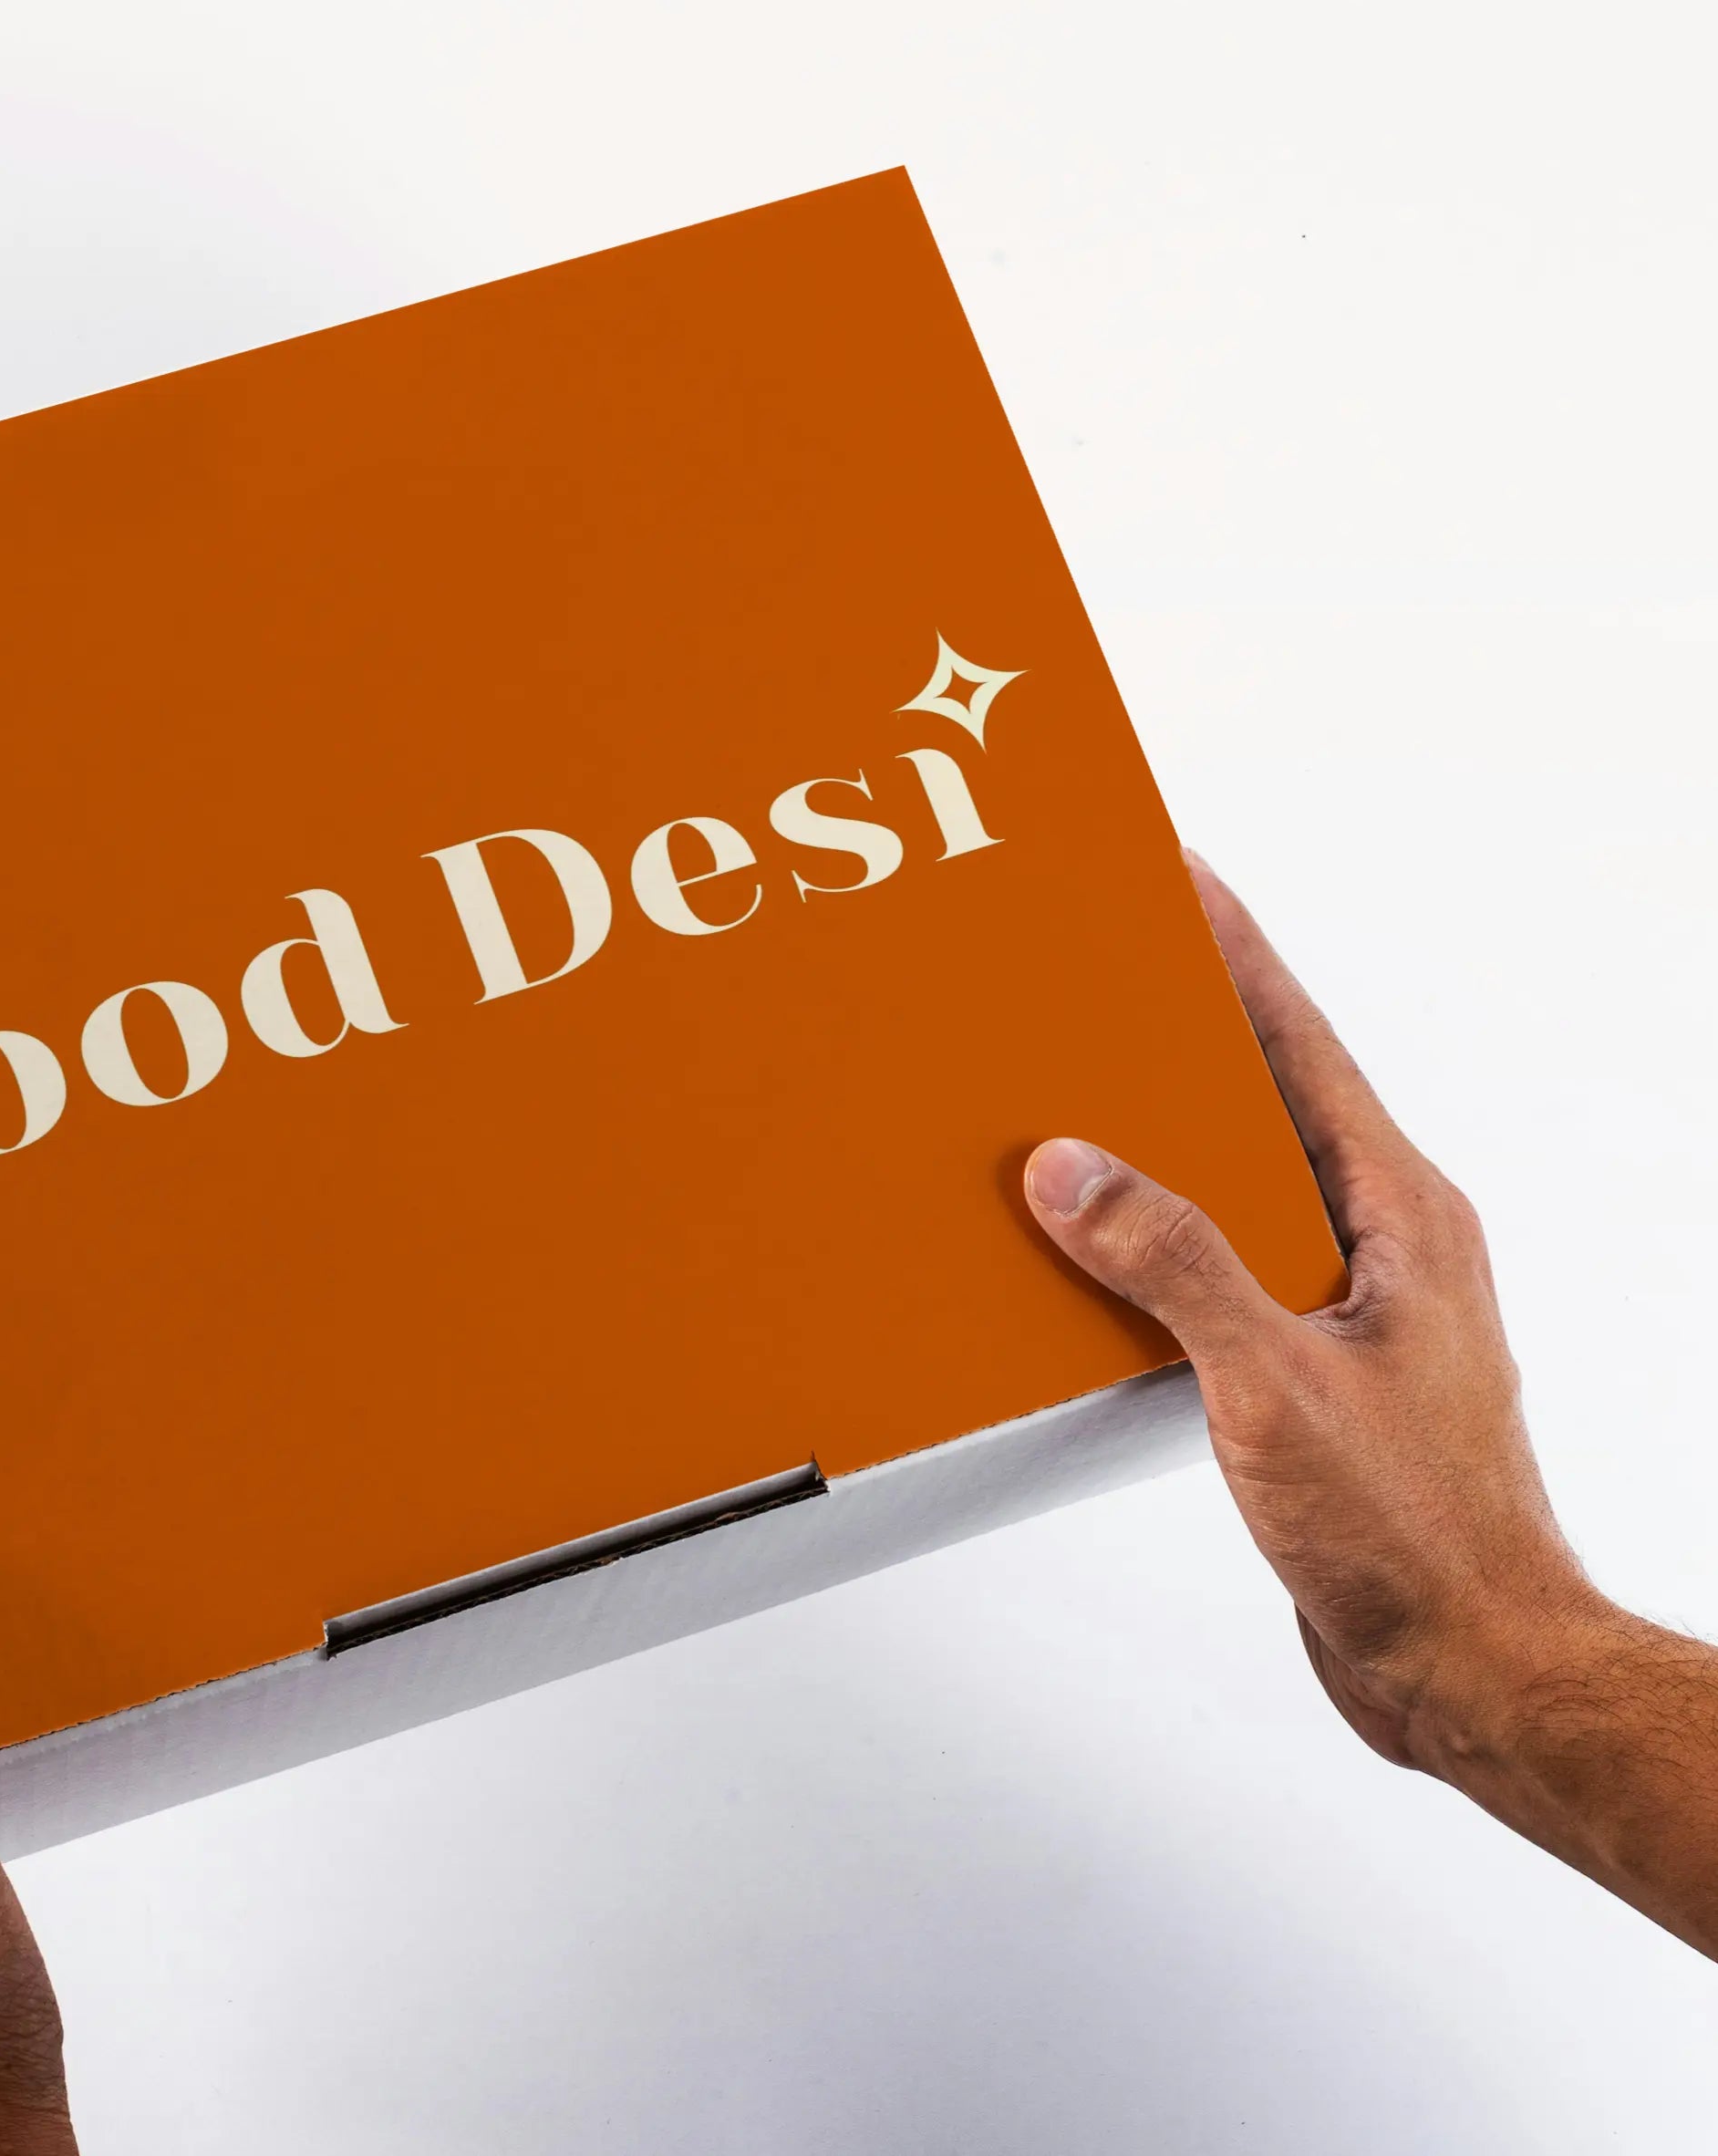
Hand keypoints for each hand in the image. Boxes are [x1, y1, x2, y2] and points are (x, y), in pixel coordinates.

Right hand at [1022, 856, 1717, 1959]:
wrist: (1476, 1670)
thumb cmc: (1422, 1537)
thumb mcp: (1275, 1386)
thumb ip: (1173, 1267)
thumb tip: (1073, 1169)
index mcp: (1401, 1214)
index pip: (1301, 1043)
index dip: (1236, 951)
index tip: (1178, 875)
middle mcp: (1381, 1242)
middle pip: (1265, 1096)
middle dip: (1182, 1028)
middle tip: (1098, 967)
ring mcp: (1349, 1305)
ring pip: (1236, 1184)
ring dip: (1158, 1140)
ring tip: (1069, 1092)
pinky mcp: (1310, 1368)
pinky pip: (1217, 1265)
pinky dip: (1152, 1239)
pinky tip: (1090, 1250)